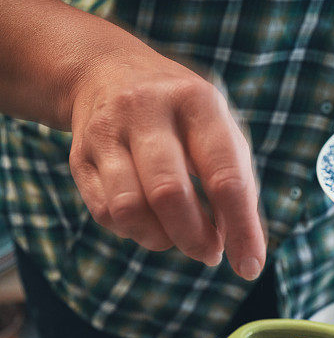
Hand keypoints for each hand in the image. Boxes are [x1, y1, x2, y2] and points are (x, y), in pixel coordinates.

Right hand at [68, 49, 264, 279]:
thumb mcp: (220, 134)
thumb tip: (243, 249)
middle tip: (209, 253)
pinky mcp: (80, 156)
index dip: (240, 228)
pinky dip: (133, 231)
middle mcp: (146, 109)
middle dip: (195, 238)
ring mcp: (107, 131)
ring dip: (160, 240)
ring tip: (176, 236)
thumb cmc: (182, 118)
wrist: (108, 71)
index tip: (249, 266)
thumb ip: (239, 188)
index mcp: (196, 101)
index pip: (224, 176)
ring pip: (129, 209)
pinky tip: (148, 221)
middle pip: (169, 194)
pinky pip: (106, 214)